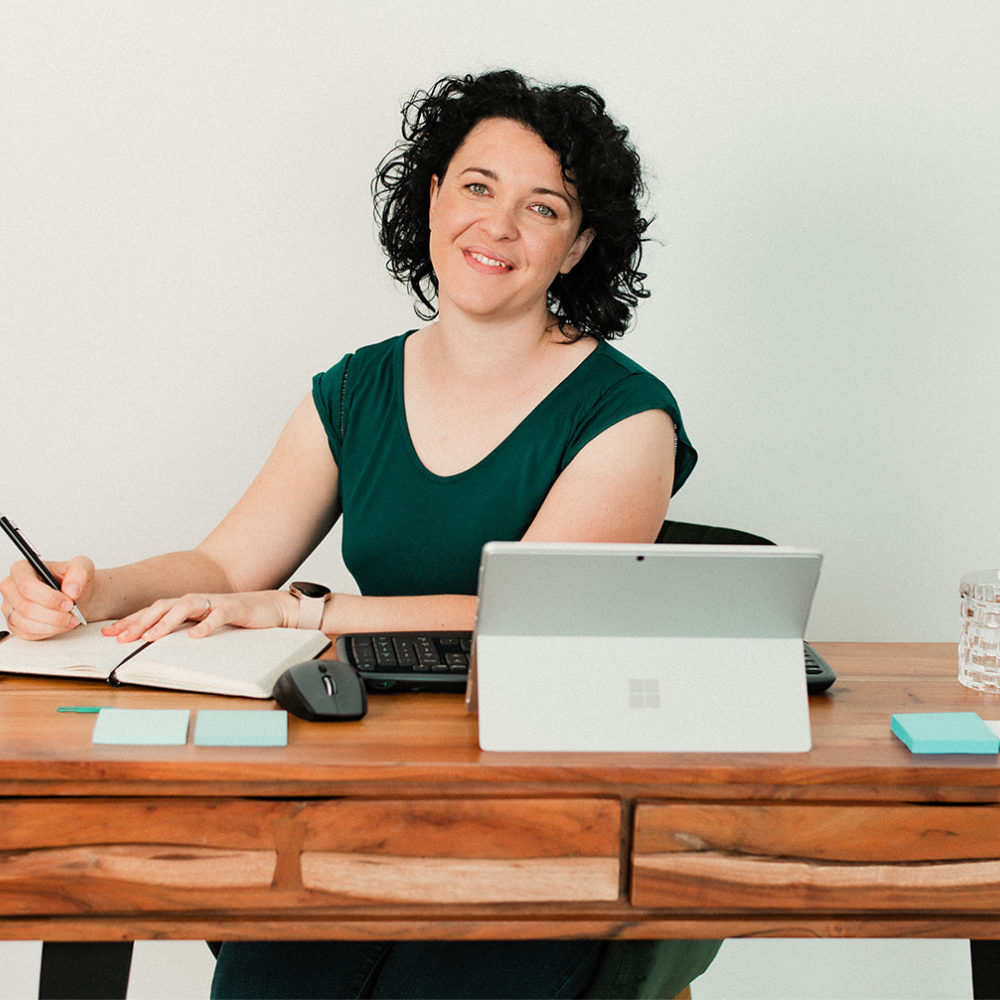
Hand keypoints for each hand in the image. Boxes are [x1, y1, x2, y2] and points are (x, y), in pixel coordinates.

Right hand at [1, 556, 94, 640]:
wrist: (75, 597)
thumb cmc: (73, 580)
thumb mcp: (83, 567)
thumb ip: (79, 573)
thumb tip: (72, 589)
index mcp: (22, 569)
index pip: (26, 585)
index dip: (48, 597)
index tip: (68, 603)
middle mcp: (12, 588)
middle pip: (26, 607)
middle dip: (54, 614)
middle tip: (73, 613)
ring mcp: (11, 607)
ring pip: (26, 623)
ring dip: (53, 625)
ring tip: (71, 620)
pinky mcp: (15, 624)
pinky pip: (27, 633)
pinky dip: (48, 632)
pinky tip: (62, 625)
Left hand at [102, 590, 298, 641]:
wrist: (273, 608)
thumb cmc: (239, 618)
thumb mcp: (207, 625)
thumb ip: (185, 630)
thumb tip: (157, 645)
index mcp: (189, 606)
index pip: (154, 611)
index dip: (131, 621)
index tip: (109, 633)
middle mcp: (198, 601)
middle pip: (163, 606)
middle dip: (140, 622)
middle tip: (120, 637)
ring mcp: (216, 603)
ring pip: (186, 607)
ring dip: (166, 622)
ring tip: (150, 638)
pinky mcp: (236, 608)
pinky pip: (219, 615)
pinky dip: (206, 625)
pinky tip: (195, 637)